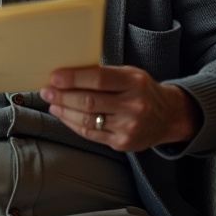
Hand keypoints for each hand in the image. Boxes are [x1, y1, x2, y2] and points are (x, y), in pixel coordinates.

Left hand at [41, 66, 200, 151]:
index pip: (99, 79)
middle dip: (63, 96)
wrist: (168, 117)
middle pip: (90, 102)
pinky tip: (64, 115)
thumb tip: (69, 73)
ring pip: (88, 120)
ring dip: (65, 111)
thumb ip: (104, 74)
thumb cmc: (142, 91)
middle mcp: (134, 106)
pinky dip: (73, 124)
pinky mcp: (122, 143)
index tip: (55, 77)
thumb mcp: (130, 74)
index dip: (74, 78)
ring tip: (53, 103)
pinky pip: (91, 134)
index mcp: (135, 83)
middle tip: (47, 91)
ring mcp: (128, 127)